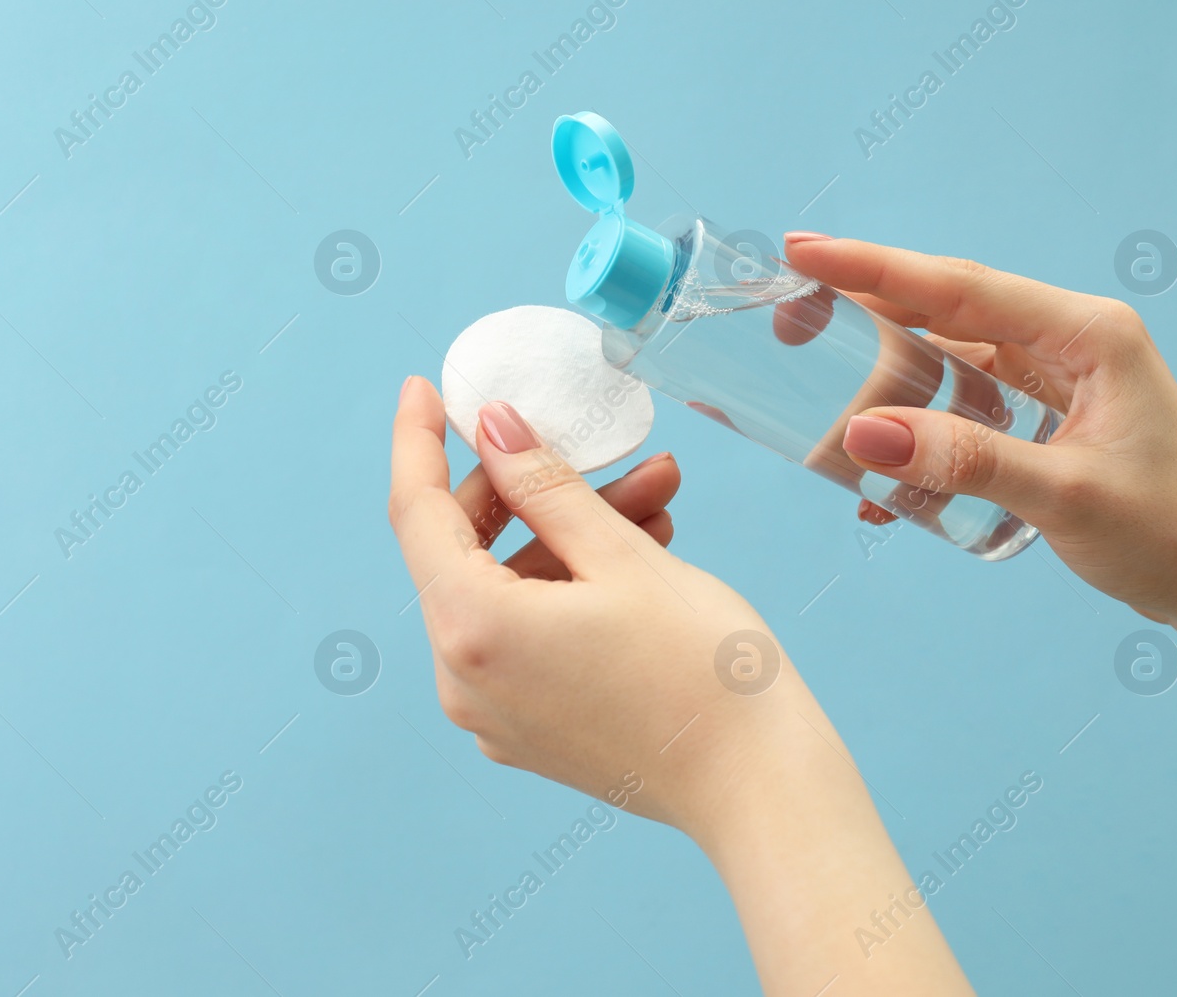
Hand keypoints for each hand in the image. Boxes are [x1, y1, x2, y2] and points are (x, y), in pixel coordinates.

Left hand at [387, 376, 811, 835]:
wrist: (761, 790)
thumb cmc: (703, 673)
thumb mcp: (622, 555)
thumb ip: (544, 483)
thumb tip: (491, 426)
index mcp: (472, 630)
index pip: (416, 512)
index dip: (417, 441)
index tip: (424, 387)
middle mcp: (463, 680)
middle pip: (466, 551)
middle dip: (533, 487)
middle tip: (599, 445)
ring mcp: (493, 714)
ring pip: (509, 590)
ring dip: (571, 535)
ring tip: (657, 497)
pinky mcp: (529, 730)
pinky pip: (529, 634)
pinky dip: (572, 586)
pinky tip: (644, 550)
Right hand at [783, 234, 1176, 624]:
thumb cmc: (1169, 533)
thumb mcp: (1065, 496)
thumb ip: (964, 460)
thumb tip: (861, 430)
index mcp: (1085, 334)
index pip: (961, 287)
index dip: (875, 268)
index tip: (804, 252)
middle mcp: (1067, 342)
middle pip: (944, 310)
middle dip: (863, 310)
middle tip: (788, 315)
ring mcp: (1053, 378)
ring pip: (946, 358)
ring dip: (884, 378)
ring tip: (818, 388)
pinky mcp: (1042, 415)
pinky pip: (961, 407)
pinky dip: (917, 431)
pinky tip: (881, 479)